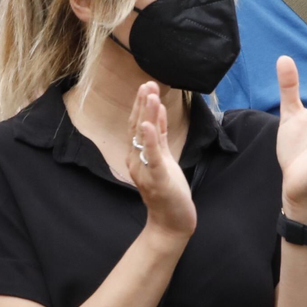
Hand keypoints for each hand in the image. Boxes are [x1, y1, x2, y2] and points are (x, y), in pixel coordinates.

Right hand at [125, 82, 194, 242]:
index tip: (147, 86)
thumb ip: (158, 136)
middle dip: (142, 104)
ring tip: (150, 94)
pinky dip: (149, 139)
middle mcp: (136, 161)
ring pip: (144, 137)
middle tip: (147, 83)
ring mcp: (145, 170)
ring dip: (147, 114)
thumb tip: (156, 110)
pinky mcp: (157, 178)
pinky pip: (152, 156)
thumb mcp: (164, 159)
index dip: (142, 105)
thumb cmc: (167, 191)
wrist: (170, 223)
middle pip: (138, 127)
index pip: (138, 125)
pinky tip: (148, 123)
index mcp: (138, 156)